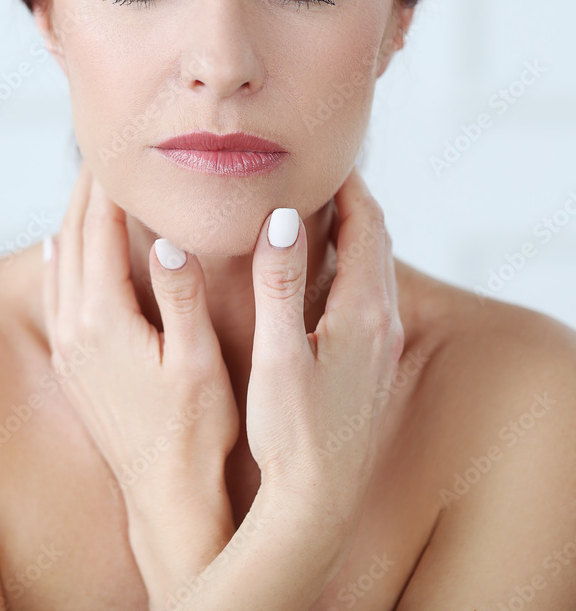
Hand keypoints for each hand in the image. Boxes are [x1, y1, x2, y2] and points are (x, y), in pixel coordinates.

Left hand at [42, 161, 238, 602]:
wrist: (167, 494)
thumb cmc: (196, 431)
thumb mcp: (198, 361)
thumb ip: (181, 297)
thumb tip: (169, 242)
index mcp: (106, 321)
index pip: (100, 234)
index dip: (110, 188)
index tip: (120, 152)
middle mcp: (77, 329)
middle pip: (74, 240)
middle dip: (87, 194)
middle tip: (102, 154)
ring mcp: (70, 348)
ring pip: (59, 264)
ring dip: (71, 219)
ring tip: (86, 187)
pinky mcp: (72, 364)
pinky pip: (53, 293)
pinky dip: (55, 258)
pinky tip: (56, 246)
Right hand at [245, 163, 404, 566]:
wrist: (318, 503)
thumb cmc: (293, 433)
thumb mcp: (279, 353)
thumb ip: (278, 284)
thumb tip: (281, 219)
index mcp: (364, 313)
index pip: (367, 226)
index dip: (348, 186)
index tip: (323, 158)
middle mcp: (383, 324)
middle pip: (377, 240)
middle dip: (353, 202)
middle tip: (319, 175)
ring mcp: (381, 346)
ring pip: (375, 268)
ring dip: (354, 234)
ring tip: (318, 212)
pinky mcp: (371, 365)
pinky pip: (369, 293)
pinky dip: (351, 265)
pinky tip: (320, 275)